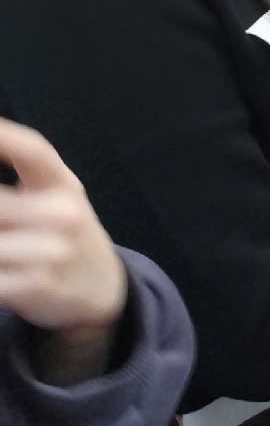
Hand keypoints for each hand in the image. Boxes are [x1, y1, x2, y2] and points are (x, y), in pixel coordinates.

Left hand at [0, 120, 126, 381]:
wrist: (103, 287)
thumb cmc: (66, 232)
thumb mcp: (57, 195)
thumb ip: (22, 171)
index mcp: (64, 185)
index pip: (35, 151)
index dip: (6, 138)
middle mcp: (65, 214)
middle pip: (1, 204)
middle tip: (1, 221)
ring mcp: (55, 252)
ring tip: (3, 240)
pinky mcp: (40, 287)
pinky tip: (2, 265)